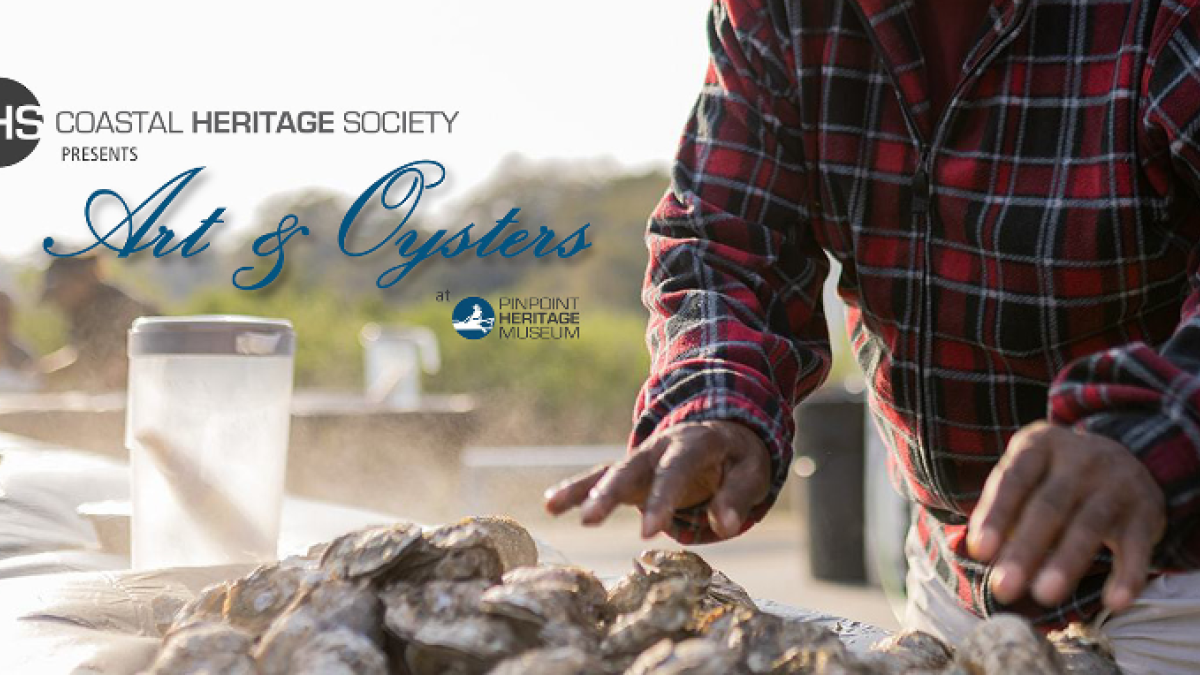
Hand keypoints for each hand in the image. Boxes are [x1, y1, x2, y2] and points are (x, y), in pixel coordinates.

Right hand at [543, 420, 771, 539]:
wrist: (723, 432)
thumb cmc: (738, 458)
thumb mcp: (752, 472)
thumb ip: (737, 496)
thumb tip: (723, 525)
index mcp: (694, 443)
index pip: (675, 471)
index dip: (661, 499)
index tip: (647, 530)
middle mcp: (661, 447)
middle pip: (632, 469)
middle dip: (609, 494)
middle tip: (589, 521)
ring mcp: (642, 459)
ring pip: (610, 472)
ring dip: (585, 491)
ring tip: (554, 508)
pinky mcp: (631, 472)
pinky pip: (601, 479)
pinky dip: (577, 490)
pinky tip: (550, 505)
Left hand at [968, 421, 1165, 611]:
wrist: (1124, 457)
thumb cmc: (1054, 476)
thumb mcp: (1027, 474)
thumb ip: (1003, 507)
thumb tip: (982, 552)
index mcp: (1041, 444)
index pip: (1014, 480)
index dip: (996, 516)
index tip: (980, 552)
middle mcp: (1082, 458)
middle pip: (1049, 507)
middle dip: (1025, 549)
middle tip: (1003, 587)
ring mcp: (1118, 483)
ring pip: (1089, 527)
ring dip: (1066, 564)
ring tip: (1043, 596)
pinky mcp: (1146, 513)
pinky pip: (1137, 548)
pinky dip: (1128, 576)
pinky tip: (1114, 603)